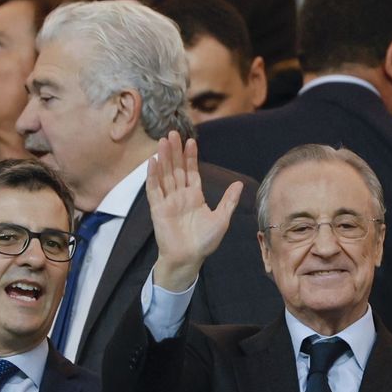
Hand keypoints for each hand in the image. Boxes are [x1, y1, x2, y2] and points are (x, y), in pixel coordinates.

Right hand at [147, 132, 242, 291]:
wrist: (189, 258)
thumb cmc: (205, 242)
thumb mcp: (222, 219)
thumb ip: (229, 201)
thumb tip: (239, 184)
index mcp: (194, 196)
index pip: (191, 171)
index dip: (191, 157)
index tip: (191, 141)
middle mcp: (180, 196)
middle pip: (176, 169)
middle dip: (175, 151)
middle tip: (173, 133)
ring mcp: (168, 201)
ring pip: (165, 175)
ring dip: (164, 158)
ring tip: (163, 141)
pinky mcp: (158, 209)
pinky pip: (154, 190)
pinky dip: (152, 176)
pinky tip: (152, 161)